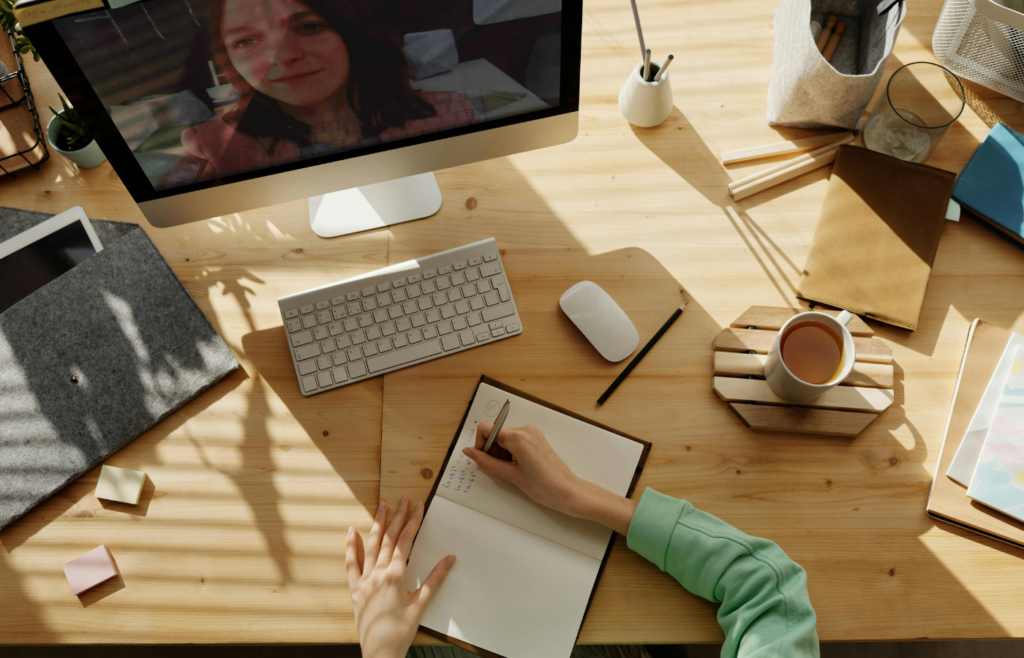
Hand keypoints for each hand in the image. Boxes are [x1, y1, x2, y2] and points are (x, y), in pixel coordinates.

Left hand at [347, 496, 455, 657]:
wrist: (380, 652)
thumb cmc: (401, 631)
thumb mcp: (421, 604)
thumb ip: (435, 579)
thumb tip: (450, 559)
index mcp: (394, 575)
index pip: (405, 541)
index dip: (413, 521)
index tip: (418, 506)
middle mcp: (377, 574)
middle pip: (389, 538)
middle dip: (397, 517)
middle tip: (403, 499)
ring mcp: (364, 580)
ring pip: (371, 545)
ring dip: (378, 524)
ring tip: (382, 506)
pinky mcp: (355, 590)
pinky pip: (351, 564)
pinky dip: (351, 547)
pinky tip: (352, 532)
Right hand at [463, 423, 637, 534]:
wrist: (568, 492)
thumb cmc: (544, 487)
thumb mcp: (510, 476)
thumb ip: (486, 462)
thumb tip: (469, 452)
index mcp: (518, 437)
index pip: (486, 429)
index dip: (481, 444)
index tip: (484, 459)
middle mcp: (525, 430)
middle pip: (495, 433)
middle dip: (492, 451)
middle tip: (502, 469)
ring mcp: (532, 433)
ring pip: (504, 437)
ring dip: (502, 453)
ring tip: (513, 470)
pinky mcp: (536, 438)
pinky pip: (515, 440)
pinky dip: (510, 452)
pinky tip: (518, 467)